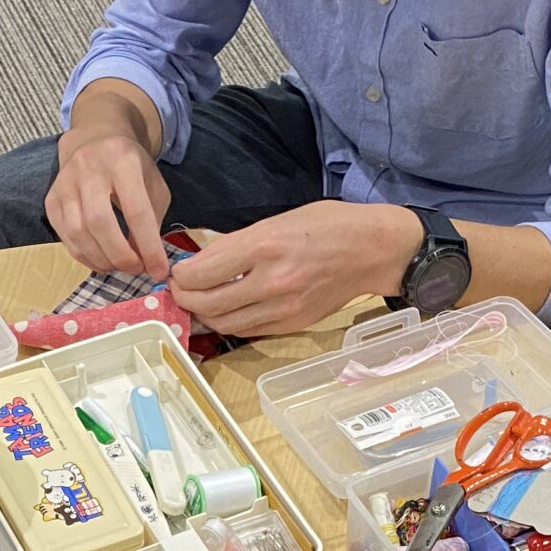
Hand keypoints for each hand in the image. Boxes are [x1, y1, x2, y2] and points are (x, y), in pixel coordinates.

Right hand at [49, 123, 171, 278]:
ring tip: (119, 266)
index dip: (149, 247)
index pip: (136, 211)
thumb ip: (152, 220)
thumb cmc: (130, 167)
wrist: (94, 140)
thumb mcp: (153, 184)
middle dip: (121, 256)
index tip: (159, 271)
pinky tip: (101, 260)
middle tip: (136, 269)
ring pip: (79, 232)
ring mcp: (65, 183)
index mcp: (123, 160)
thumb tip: (145, 260)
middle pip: (100, 222)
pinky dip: (85, 256)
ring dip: (102, 259)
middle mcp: (89, 168)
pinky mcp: (51, 199)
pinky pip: (66, 236)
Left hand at [166, 201, 420, 337]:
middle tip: (180, 290)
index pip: (203, 272)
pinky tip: (227, 310)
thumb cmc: (328, 226)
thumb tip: (204, 260)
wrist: (372, 251)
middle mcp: (271, 282)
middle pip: (207, 303)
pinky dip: (230, 323)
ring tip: (199, 301)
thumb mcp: (279, 220)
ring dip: (204, 315)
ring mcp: (282, 309)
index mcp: (264, 247)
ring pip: (224, 324)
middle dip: (185, 298)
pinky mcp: (292, 325)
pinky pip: (248, 331)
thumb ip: (239, 242)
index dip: (181, 276)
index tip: (177, 272)